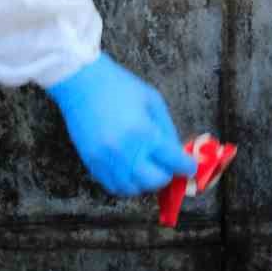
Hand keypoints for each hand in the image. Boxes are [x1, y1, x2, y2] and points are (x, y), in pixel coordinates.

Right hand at [46, 54, 196, 196]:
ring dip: (145, 183)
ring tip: (148, 170)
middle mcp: (125, 151)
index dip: (186, 166)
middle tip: (169, 167)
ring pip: (132, 189)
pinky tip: (130, 171)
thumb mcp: (152, 101)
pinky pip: (112, 186)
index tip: (189, 166)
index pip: (173, 161)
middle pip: (155, 181)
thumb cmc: (118, 86)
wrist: (81, 81)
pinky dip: (125, 184)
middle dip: (167, 176)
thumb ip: (167, 129)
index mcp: (144, 132)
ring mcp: (106, 159)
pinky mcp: (92, 162)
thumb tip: (176, 152)